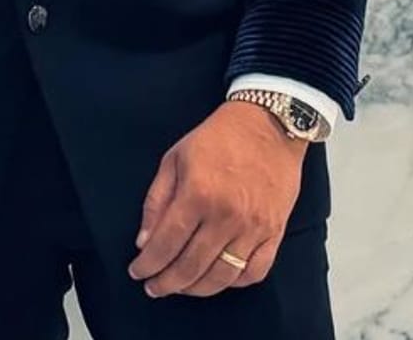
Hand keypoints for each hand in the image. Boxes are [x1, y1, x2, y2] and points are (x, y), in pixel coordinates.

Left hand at [126, 101, 306, 299]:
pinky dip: (234, 283)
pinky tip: (217, 278)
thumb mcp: (175, 158)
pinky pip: (254, 272)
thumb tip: (144, 241)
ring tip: (181, 287)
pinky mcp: (275, 232)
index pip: (166, 243)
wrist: (268, 123)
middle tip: (154, 288)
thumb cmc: (219, 137)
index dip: (148, 264)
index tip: (137, 272)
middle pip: (191, 266)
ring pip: (221, 277)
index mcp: (198, 193)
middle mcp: (226, 215)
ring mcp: (253, 227)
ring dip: (196, 289)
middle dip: (167, 283)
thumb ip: (157, 200)